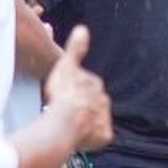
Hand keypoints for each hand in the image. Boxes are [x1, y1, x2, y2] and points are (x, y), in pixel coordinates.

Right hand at [45, 26, 111, 151]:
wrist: (66, 122)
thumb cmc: (63, 95)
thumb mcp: (66, 66)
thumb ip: (75, 49)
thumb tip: (83, 28)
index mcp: (95, 84)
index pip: (88, 85)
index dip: (76, 90)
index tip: (65, 95)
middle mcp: (104, 102)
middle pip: (93, 104)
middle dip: (83, 107)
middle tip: (66, 113)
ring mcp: (104, 119)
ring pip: (96, 120)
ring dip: (86, 123)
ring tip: (69, 127)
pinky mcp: (104, 137)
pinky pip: (98, 137)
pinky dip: (91, 139)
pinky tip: (78, 139)